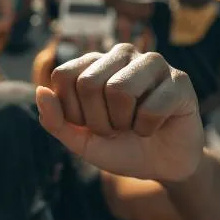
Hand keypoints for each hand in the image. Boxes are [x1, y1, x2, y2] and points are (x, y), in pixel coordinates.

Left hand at [37, 44, 203, 180]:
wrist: (161, 165)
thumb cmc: (120, 146)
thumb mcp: (81, 140)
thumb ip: (55, 120)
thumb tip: (40, 91)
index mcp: (93, 63)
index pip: (63, 77)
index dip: (72, 112)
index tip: (89, 125)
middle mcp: (122, 54)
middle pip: (89, 83)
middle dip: (98, 121)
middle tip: (116, 128)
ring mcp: (152, 63)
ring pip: (120, 90)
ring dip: (123, 123)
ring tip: (134, 125)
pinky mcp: (180, 80)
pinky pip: (151, 108)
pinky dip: (148, 128)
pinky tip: (156, 126)